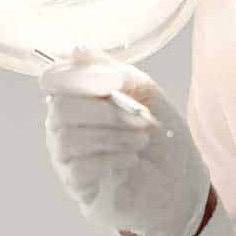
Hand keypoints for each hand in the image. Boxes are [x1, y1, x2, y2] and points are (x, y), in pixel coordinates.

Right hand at [41, 48, 209, 235]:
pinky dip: (110, 158)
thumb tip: (77, 49)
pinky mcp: (77, 186)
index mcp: (78, 98)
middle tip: (140, 119)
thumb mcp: (143, 92)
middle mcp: (64, 126)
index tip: (115, 83)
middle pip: (60, 109)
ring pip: (67, 138)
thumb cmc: (160, 135)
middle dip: (104, 111)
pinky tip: (131, 160)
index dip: (79, 77)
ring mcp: (67, 158)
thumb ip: (110, 70)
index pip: (53, 80)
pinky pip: (78, 167)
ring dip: (110, 135)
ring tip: (141, 140)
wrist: (181, 183)